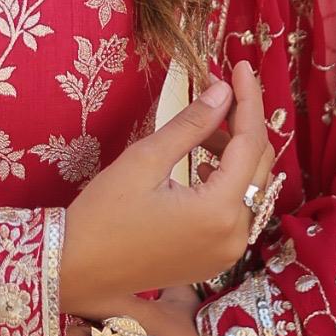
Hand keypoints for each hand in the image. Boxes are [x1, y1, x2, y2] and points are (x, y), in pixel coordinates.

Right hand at [59, 58, 271, 318]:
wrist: (76, 268)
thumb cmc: (102, 214)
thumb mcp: (145, 160)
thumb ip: (191, 125)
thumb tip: (222, 91)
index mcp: (219, 210)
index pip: (250, 142)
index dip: (248, 99)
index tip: (240, 66)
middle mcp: (234, 235)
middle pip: (258, 165)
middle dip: (243, 125)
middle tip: (218, 94)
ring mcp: (228, 252)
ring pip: (252, 188)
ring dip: (236, 154)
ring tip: (205, 131)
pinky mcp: (216, 259)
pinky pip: (239, 211)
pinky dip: (230, 183)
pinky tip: (204, 165)